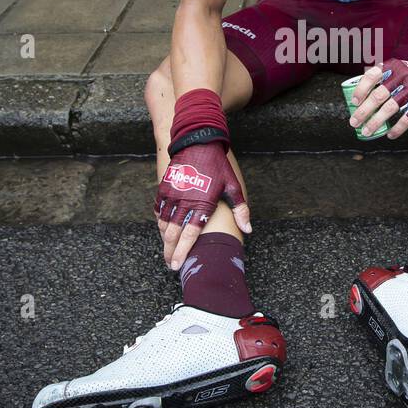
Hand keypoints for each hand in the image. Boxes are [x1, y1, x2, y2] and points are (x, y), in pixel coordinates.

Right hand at [155, 142, 249, 269]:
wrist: (198, 142)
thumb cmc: (217, 166)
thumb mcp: (233, 186)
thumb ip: (240, 210)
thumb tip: (248, 230)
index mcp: (202, 205)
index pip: (189, 235)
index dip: (182, 252)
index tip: (177, 265)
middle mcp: (184, 202)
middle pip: (173, 234)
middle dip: (170, 252)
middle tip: (170, 265)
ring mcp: (172, 195)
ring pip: (164, 223)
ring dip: (164, 239)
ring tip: (167, 251)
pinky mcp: (164, 188)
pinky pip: (159, 209)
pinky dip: (160, 222)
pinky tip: (163, 230)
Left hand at [348, 58, 407, 140]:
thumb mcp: (395, 69)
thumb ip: (379, 78)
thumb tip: (356, 96)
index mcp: (392, 67)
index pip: (372, 76)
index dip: (360, 90)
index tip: (353, 102)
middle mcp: (402, 76)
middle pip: (378, 95)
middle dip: (364, 111)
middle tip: (354, 122)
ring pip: (390, 108)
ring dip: (376, 122)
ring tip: (367, 131)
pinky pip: (407, 118)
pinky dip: (397, 129)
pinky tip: (389, 135)